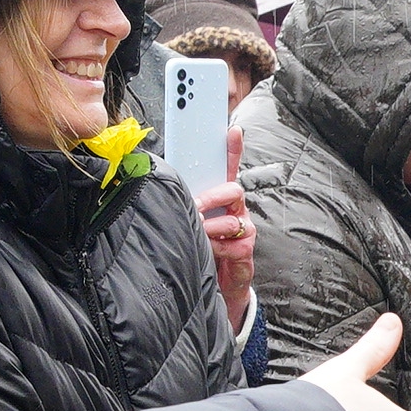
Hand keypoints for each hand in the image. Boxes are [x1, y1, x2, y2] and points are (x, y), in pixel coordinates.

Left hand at [198, 127, 254, 313]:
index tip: (233, 130)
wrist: (216, 280)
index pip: (229, 167)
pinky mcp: (246, 248)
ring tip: (199, 237)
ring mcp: (244, 227)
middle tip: (195, 206)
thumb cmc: (200, 244)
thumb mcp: (192, 221)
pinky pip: (230, 243)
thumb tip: (164, 188)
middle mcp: (236, 209)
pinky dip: (215, 249)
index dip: (232, 148)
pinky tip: (210, 253)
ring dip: (209, 230)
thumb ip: (184, 203)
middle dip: (212, 197)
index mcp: (221, 198)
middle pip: (233, 190)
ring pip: (229, 220)